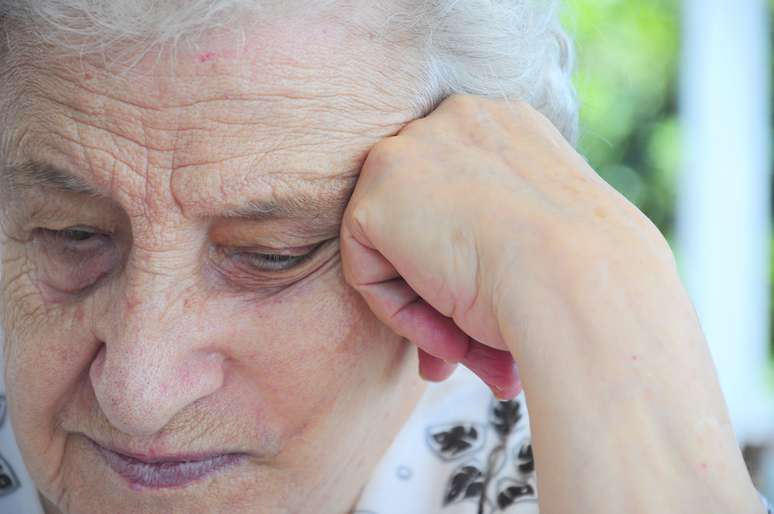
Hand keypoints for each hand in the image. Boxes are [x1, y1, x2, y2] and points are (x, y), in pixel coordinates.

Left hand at [340, 95, 763, 512]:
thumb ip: (500, 240)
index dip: (469, 264)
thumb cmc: (581, 275)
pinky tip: (448, 331)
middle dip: (440, 293)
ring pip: (394, 246)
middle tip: (465, 352)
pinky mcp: (377, 194)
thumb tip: (467, 289)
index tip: (494, 313)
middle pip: (423, 219)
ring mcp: (411, 151)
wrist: (579, 281)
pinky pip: (368, 270)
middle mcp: (456, 121)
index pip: (461, 195)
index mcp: (506, 124)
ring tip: (465, 353)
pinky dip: (399, 313)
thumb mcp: (546, 240)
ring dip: (425, 309)